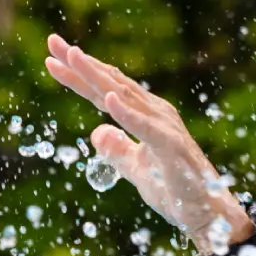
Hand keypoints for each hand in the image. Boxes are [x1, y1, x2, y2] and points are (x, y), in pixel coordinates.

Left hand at [45, 35, 251, 252]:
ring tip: (74, 56)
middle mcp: (153, 113)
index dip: (77, 76)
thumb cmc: (174, 189)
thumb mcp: (135, 169)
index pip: (103, 92)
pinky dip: (125, 113)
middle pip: (109, 85)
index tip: (52, 60)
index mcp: (143, 117)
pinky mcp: (170, 146)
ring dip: (97, 77)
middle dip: (80, 64)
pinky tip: (107, 99)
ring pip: (123, 97)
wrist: (203, 212)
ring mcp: (163, 126)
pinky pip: (144, 127)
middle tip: (53, 43)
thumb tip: (96, 133)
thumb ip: (117, 150)